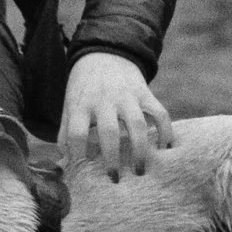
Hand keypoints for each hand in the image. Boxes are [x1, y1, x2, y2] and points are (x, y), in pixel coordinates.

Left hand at [60, 51, 172, 179]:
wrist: (105, 52)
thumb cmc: (84, 87)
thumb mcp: (69, 104)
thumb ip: (66, 133)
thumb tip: (66, 163)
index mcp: (81, 104)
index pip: (76, 132)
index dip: (78, 152)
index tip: (84, 166)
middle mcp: (104, 100)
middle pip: (108, 132)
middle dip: (112, 158)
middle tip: (115, 179)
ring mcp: (127, 96)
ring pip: (137, 125)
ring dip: (140, 150)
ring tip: (140, 171)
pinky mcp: (145, 93)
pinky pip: (160, 113)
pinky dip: (166, 131)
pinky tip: (165, 148)